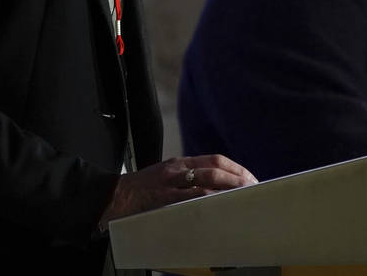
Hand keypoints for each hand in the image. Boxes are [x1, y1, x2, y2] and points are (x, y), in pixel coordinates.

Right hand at [98, 154, 257, 230]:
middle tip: (254, 188)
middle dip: (238, 178)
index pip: (215, 160)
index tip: (250, 177)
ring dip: (228, 190)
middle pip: (215, 169)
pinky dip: (208, 201)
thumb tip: (215, 188)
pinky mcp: (163, 199)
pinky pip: (190, 199)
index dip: (235, 168)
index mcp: (179, 163)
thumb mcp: (165, 177)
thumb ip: (186, 179)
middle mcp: (177, 170)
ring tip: (243, 198)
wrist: (112, 197)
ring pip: (206, 183)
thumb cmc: (141, 190)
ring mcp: (170, 184)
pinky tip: (220, 207)